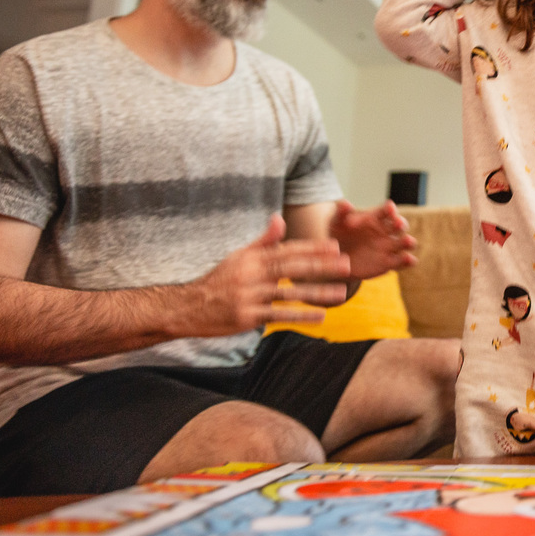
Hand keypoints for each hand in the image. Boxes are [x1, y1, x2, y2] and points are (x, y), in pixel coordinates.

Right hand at [193, 215, 351, 333]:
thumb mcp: (239, 256)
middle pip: (292, 269)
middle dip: (321, 266)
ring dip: (317, 293)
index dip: (312, 248)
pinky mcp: (247, 317)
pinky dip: (300, 316)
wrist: (188, 307)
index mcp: (252, 258)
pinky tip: (320, 316)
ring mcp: (249, 297)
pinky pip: (279, 316)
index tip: (334, 247)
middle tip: (346, 265)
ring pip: (289, 293)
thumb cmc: (218, 280)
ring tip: (341, 293)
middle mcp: (252, 275)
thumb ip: (264, 241)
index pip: (287, 251)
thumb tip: (279, 218)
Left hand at [328, 200, 417, 280]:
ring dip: (408, 241)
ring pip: (405, 243)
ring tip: (406, 241)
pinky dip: (408, 260)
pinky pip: (403, 261)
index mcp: (375, 218)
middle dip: (401, 223)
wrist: (335, 259)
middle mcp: (385, 231)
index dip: (389, 209)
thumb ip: (341, 213)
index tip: (389, 208)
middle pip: (400, 225)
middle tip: (397, 224)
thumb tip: (345, 203)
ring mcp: (389, 247)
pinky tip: (407, 259)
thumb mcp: (335, 223)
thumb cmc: (337, 236)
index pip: (386, 211)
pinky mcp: (389, 263)